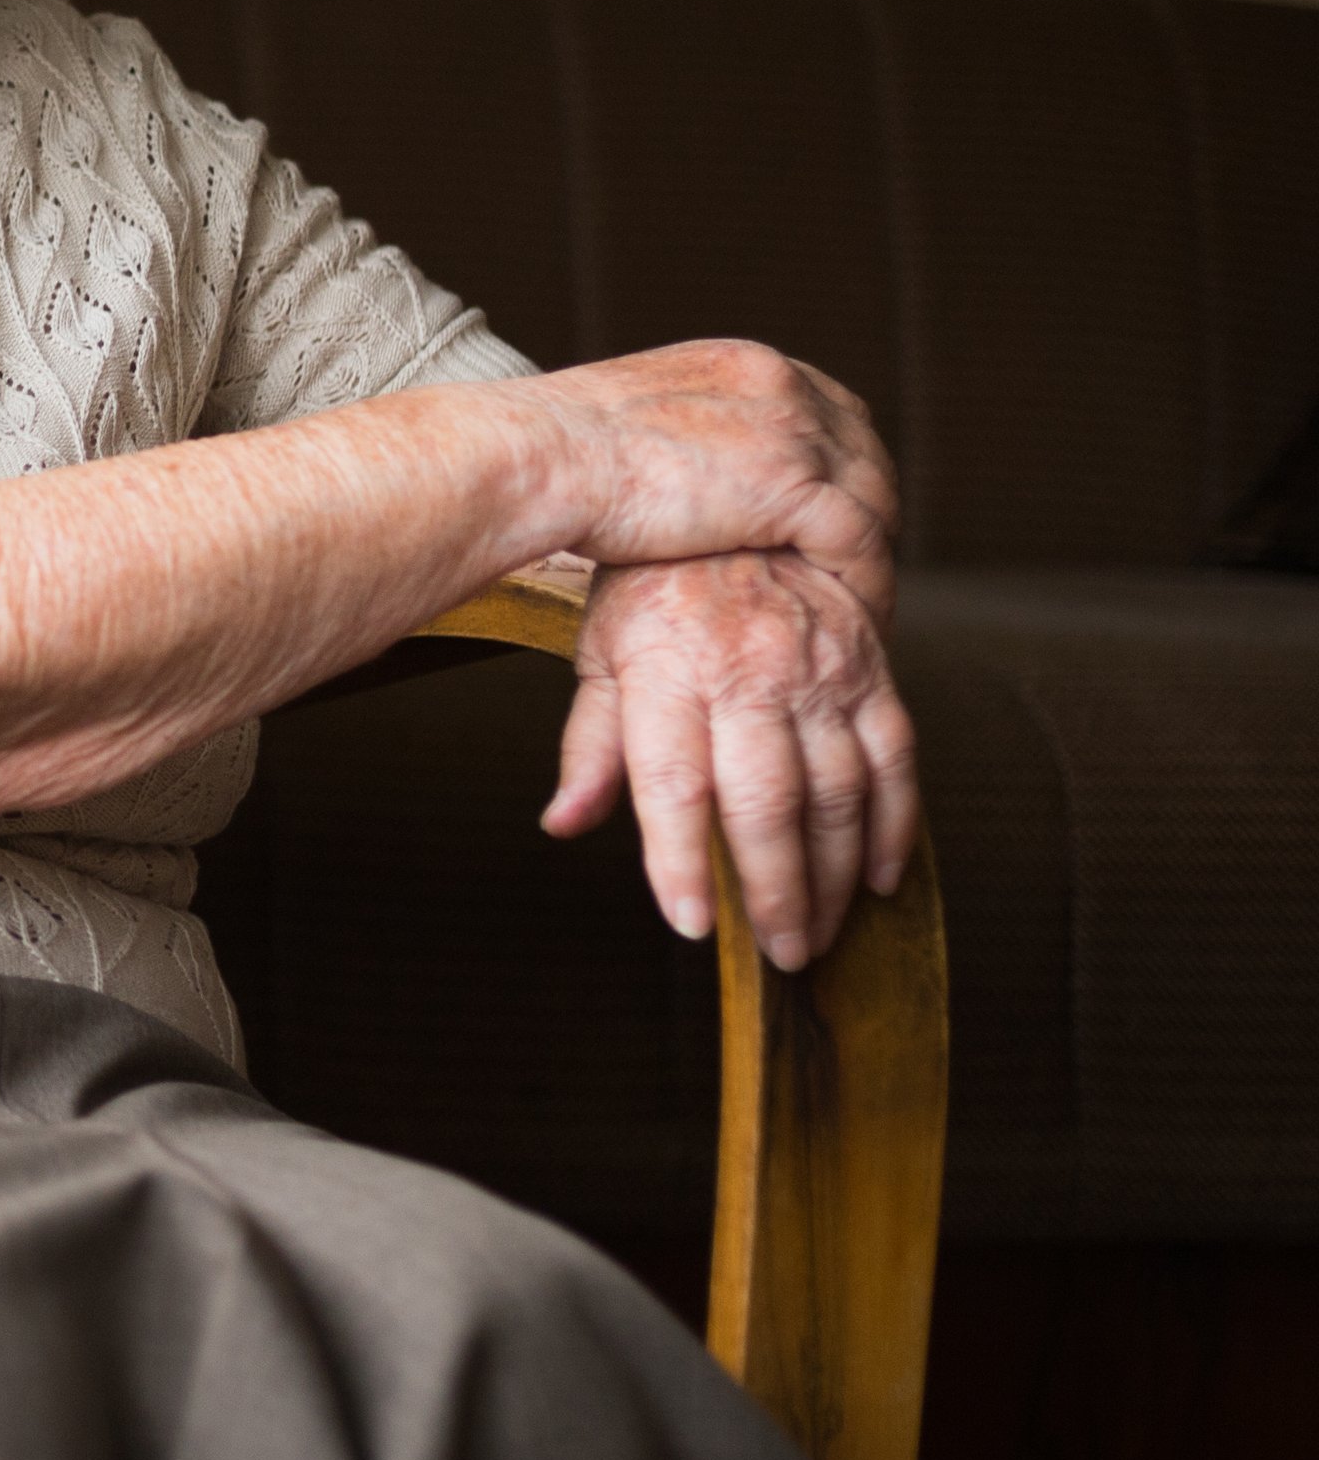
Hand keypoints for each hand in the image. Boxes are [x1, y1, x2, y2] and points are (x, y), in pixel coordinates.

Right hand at [525, 342, 899, 623]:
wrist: (541, 458)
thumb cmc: (557, 451)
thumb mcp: (637, 420)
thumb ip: (682, 434)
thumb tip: (676, 470)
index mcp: (745, 363)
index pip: (828, 412)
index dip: (836, 469)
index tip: (825, 519)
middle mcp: (783, 385)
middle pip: (864, 453)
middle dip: (866, 511)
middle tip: (855, 569)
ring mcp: (795, 432)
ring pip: (874, 500)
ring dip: (871, 555)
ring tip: (862, 604)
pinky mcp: (794, 487)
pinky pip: (862, 543)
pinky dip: (866, 584)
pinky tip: (856, 618)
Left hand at [544, 550, 919, 969]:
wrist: (736, 505)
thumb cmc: (656, 590)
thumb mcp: (603, 655)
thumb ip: (590, 745)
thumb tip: (564, 823)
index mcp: (671, 674)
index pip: (673, 785)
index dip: (681, 861)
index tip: (692, 925)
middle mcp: (748, 674)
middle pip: (766, 802)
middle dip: (778, 891)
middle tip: (783, 953)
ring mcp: (818, 672)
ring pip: (838, 793)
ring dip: (837, 876)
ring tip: (821, 933)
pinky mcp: (871, 669)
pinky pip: (896, 758)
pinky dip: (896, 825)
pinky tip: (882, 878)